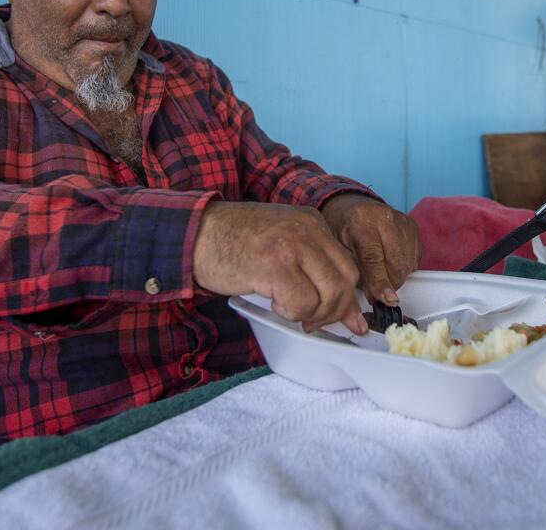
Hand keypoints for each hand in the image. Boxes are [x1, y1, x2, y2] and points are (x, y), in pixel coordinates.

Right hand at [192, 201, 366, 334]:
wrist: (196, 231)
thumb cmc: (234, 241)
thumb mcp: (281, 243)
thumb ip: (312, 266)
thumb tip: (345, 310)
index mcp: (312, 222)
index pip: (348, 265)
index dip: (348, 298)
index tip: (346, 319)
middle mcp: (307, 230)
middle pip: (345, 281)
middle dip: (335, 311)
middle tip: (313, 322)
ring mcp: (291, 246)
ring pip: (329, 294)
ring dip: (312, 313)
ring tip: (289, 310)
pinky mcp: (273, 266)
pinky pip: (301, 303)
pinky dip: (291, 313)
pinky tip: (274, 304)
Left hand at [319, 193, 418, 305]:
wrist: (352, 208)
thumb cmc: (341, 230)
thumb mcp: (338, 249)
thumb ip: (355, 270)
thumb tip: (374, 296)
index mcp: (360, 221)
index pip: (373, 256)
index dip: (380, 280)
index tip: (387, 299)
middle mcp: (385, 217)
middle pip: (395, 262)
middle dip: (388, 285)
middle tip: (373, 294)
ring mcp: (401, 221)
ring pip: (407, 263)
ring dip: (395, 278)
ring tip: (378, 275)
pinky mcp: (412, 227)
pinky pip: (413, 259)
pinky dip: (403, 269)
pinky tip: (388, 264)